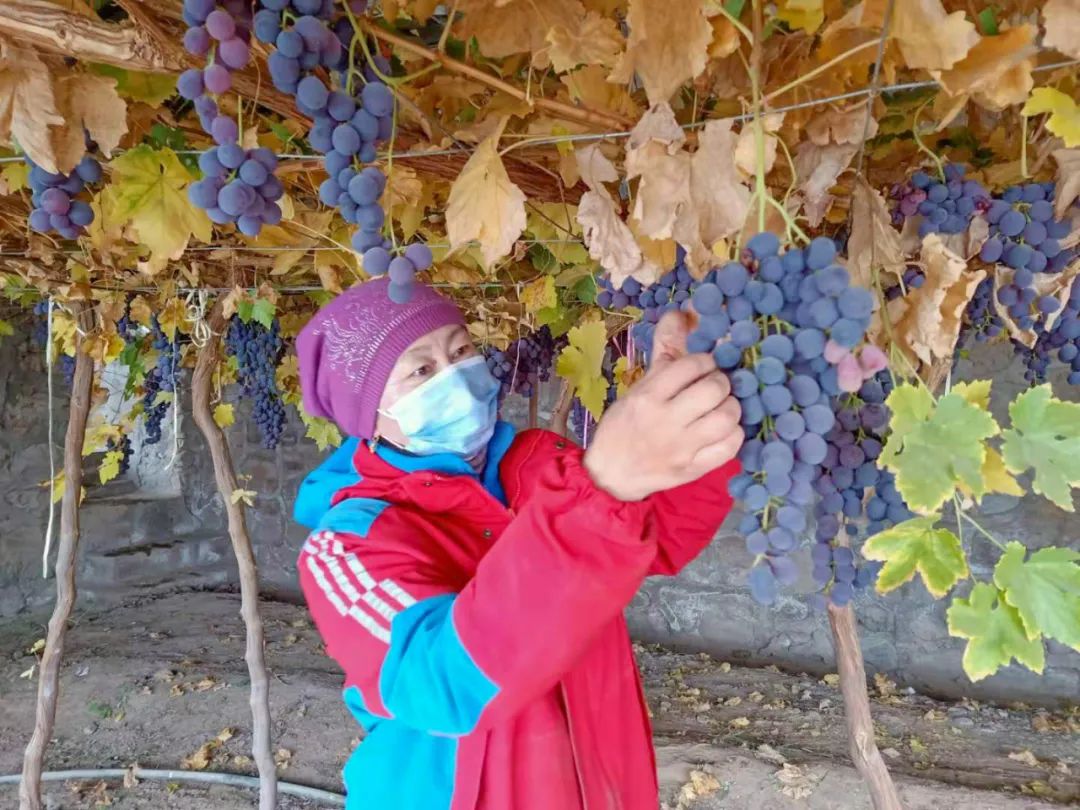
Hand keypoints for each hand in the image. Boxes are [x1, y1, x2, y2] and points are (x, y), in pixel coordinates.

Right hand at [583, 312, 742, 500]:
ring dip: (731, 407)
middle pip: (714, 389)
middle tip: (715, 388)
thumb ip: (664, 352)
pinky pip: (730, 447)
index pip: (692, 365)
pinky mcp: (693, 469)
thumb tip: (681, 313)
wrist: (612, 474)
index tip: (703, 368)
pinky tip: (723, 431)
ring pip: (727, 417)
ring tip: (721, 408)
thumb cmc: (626, 425)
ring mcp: (681, 448)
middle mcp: (665, 420)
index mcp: (647, 396)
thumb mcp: (640, 387)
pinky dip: (733, 434)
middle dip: (721, 383)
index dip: (706, 362)